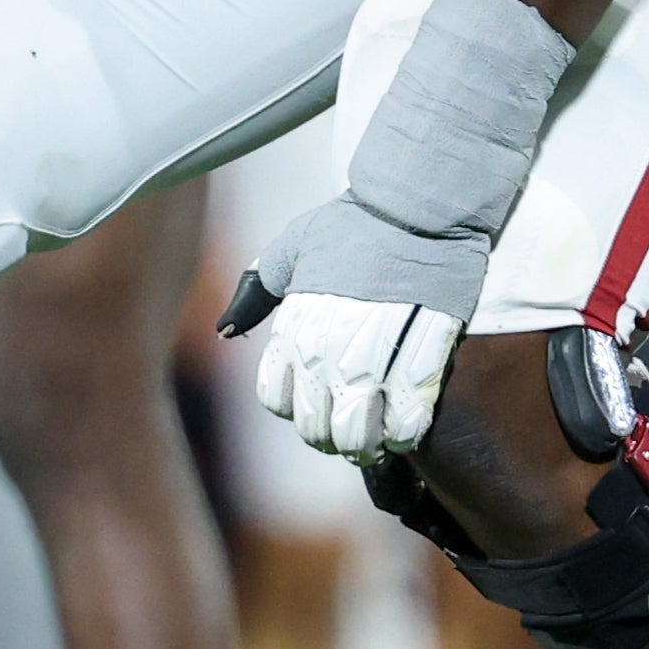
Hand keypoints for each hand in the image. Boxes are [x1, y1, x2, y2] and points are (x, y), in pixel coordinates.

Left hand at [244, 199, 470, 459]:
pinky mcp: (424, 351)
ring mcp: (376, 352)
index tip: (316, 403)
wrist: (415, 204)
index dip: (296, 410)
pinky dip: (405, 433)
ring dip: (367, 443)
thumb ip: (258, 292)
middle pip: (316, 425)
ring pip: (359, 430)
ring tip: (379, 437)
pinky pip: (409, 416)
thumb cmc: (353, 224)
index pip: (278, 398)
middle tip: (350, 430)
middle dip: (331, 437)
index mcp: (296, 325)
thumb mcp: (292, 248)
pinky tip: (406, 429)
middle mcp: (328, 347)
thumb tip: (224, 328)